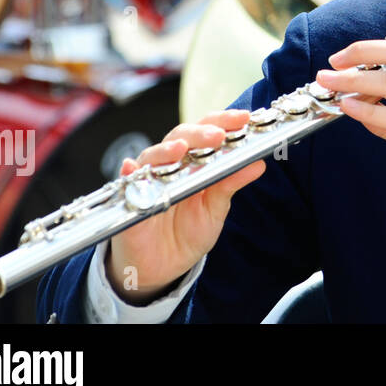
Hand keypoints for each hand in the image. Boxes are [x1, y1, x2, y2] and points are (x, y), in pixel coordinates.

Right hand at [107, 109, 265, 304]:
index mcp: (194, 161)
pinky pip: (126, 186)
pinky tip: (131, 168)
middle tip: (217, 136)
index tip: (243, 118)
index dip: (223, 121)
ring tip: (180, 149)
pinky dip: (128, 174)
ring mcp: (147, 181)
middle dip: (200, 133)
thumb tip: (258, 163)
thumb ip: (231, 183)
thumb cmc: (188, 231)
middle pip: (181, 137)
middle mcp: (170, 165)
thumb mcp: (216, 207)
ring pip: (152, 157)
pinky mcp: (130, 202)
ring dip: (166, 151)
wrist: (164, 267)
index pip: (207, 131)